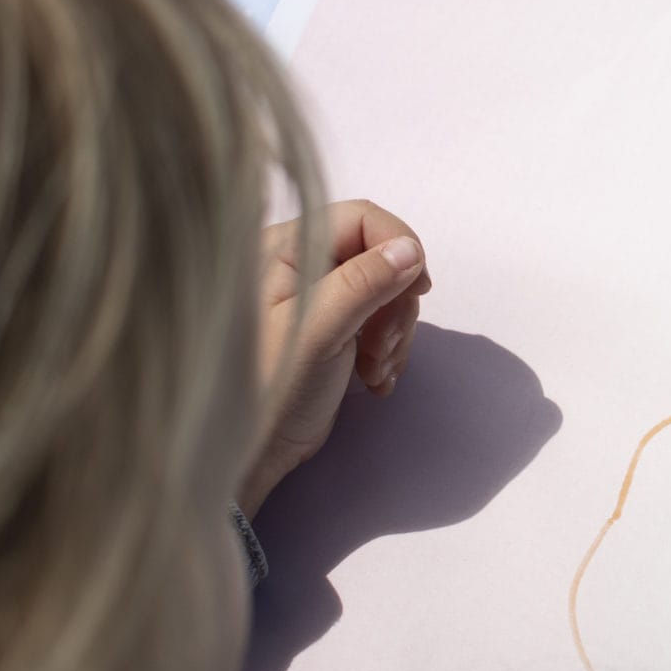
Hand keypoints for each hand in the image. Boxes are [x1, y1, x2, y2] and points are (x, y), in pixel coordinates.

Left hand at [235, 198, 431, 521]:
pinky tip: (375, 380)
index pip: (362, 218)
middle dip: (397, 302)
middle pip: (381, 256)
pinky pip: (380, 321)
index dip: (399, 246)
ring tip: (376, 371)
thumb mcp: (319, 331)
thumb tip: (411, 250)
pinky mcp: (334, 329)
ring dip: (395, 333)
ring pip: (387, 291)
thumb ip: (363, 283)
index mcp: (285, 249)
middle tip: (383, 348)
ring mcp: (320, 297)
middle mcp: (302, 265)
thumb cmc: (270, 388)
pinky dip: (388, 350)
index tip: (419, 288)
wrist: (251, 452)